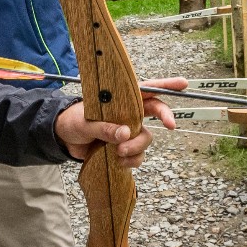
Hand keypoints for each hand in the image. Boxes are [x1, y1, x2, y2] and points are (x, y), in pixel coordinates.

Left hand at [53, 77, 183, 168]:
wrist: (63, 140)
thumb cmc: (72, 121)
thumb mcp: (83, 122)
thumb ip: (103, 127)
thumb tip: (124, 134)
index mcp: (119, 99)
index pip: (145, 88)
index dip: (165, 85)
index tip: (183, 84)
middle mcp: (128, 113)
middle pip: (155, 110)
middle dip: (165, 117)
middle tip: (170, 125)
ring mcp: (128, 131)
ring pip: (146, 137)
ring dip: (136, 146)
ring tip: (118, 151)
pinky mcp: (124, 148)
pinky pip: (137, 156)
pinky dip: (131, 160)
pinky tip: (118, 161)